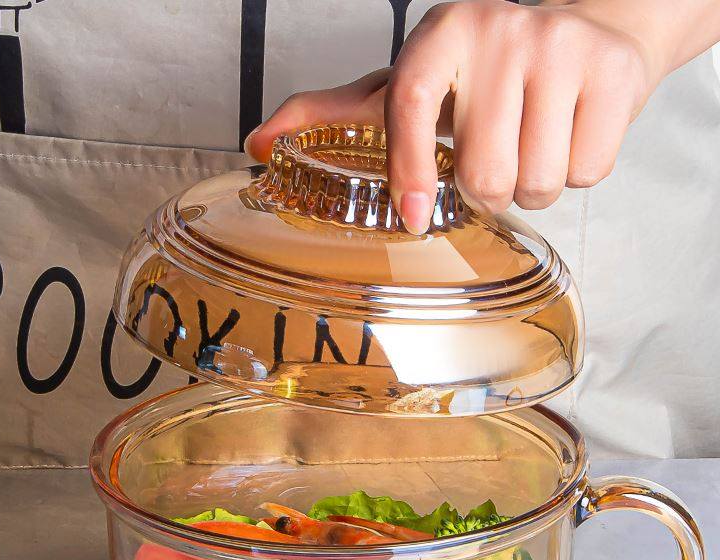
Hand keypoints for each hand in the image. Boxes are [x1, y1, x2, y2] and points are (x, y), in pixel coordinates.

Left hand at [247, 0, 719, 232]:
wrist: (592, 27)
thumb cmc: (482, 73)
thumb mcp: (408, 82)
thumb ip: (336, 113)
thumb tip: (257, 144)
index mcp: (440, 33)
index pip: (408, 103)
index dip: (408, 168)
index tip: (413, 218)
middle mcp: (499, 30)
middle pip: (483, 173)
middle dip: (488, 188)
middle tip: (494, 156)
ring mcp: (562, 46)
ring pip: (536, 182)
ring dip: (533, 184)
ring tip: (533, 142)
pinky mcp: (616, 74)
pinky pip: (585, 174)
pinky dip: (577, 173)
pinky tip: (569, 134)